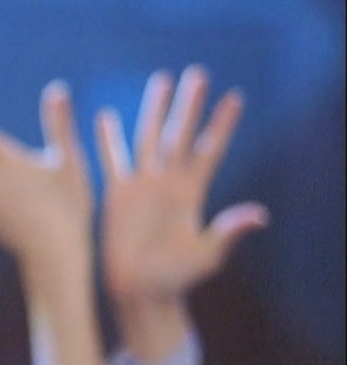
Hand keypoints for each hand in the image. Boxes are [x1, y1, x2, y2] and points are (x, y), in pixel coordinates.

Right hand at [96, 66, 264, 307]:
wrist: (141, 290)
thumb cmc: (177, 278)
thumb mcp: (208, 255)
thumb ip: (229, 232)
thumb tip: (259, 216)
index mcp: (192, 193)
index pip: (210, 150)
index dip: (222, 124)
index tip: (236, 98)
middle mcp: (168, 183)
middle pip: (180, 134)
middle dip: (189, 105)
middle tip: (197, 74)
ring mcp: (143, 187)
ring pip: (148, 139)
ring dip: (154, 110)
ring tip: (160, 80)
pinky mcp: (118, 196)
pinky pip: (112, 160)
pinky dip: (109, 139)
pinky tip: (105, 116)